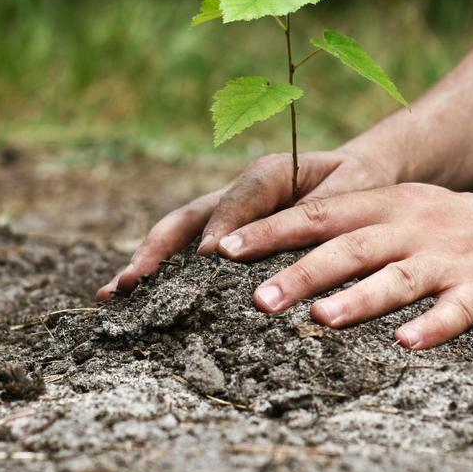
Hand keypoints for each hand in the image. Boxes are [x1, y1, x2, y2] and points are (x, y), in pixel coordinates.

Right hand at [97, 147, 397, 299]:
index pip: (240, 199)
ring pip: (177, 235)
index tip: (208, 258)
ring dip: (145, 262)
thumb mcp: (352, 191)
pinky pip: (186, 250)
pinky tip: (133, 299)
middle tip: (132, 281)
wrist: (359, 175)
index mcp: (270, 173)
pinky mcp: (223, 233)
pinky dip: (160, 273)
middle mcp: (237, 191)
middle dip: (157, 250)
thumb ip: (320, 211)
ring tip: (113, 293)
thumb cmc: (359, 185)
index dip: (223, 226)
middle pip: (188, 218)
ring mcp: (224, 213)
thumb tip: (289, 243)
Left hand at [214, 184, 472, 348]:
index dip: (271, 230)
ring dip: (358, 299)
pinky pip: (456, 310)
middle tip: (257, 299)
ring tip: (320, 320)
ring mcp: (451, 257)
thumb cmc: (459, 230)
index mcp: (389, 205)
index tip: (224, 248)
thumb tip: (278, 250)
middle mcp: (414, 226)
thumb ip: (350, 226)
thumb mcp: (405, 213)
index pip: (320, 214)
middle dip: (301, 272)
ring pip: (398, 277)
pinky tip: (406, 345)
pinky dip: (432, 327)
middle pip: (350, 247)